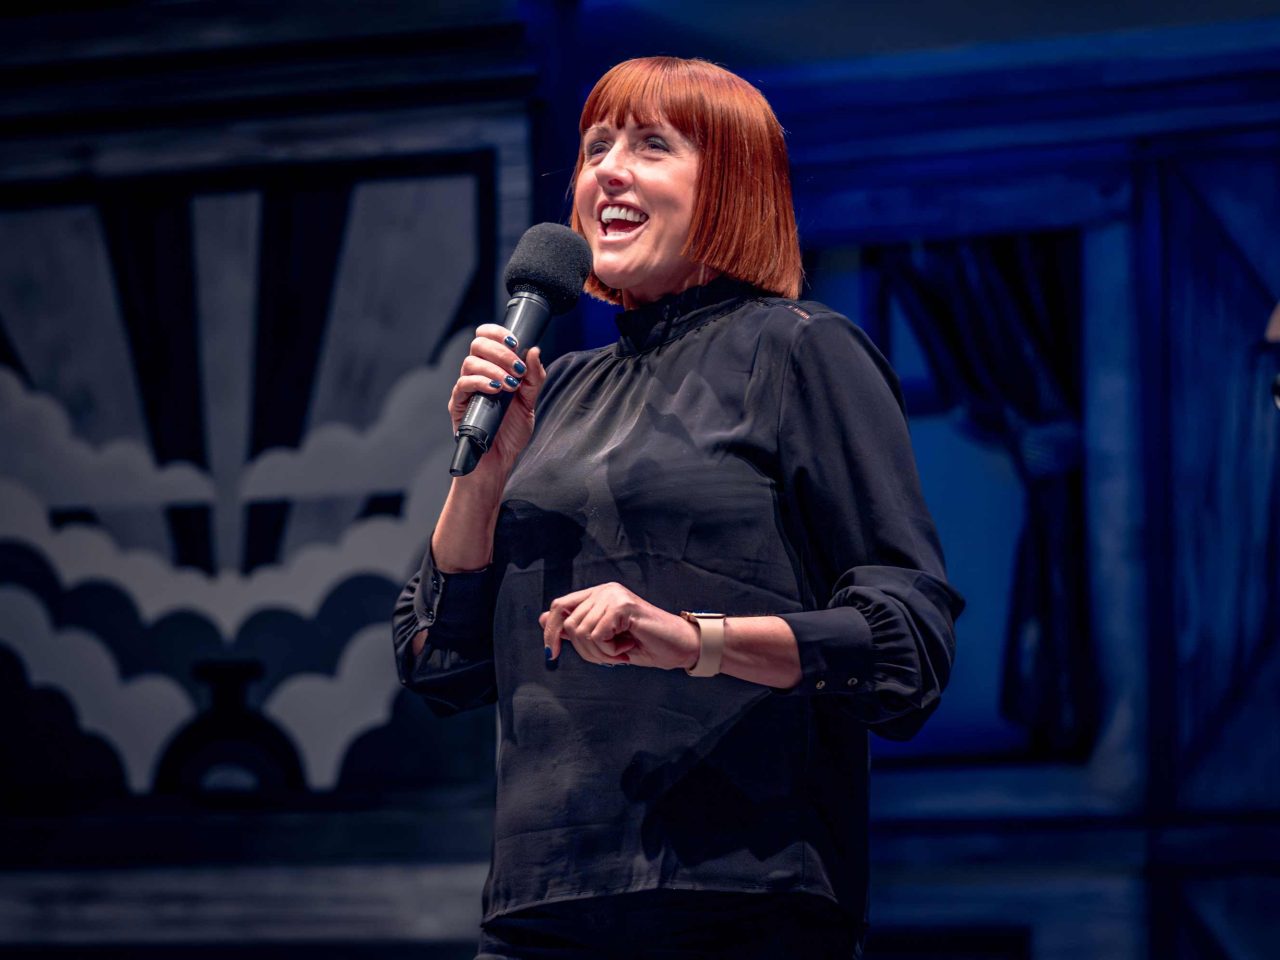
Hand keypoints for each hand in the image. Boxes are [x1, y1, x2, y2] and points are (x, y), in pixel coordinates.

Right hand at [448, 324, 546, 483]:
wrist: (499, 462)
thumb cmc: (511, 433)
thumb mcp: (529, 403)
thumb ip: (534, 378)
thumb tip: (534, 350)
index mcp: (492, 368)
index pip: (487, 338)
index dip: (498, 333)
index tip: (516, 343)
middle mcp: (477, 375)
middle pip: (477, 344)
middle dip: (500, 352)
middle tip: (517, 367)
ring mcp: (466, 389)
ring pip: (470, 362)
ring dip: (493, 369)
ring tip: (510, 385)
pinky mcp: (458, 405)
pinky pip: (463, 385)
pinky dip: (480, 382)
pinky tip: (495, 390)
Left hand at [540, 582, 701, 670]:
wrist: (679, 648)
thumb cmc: (645, 645)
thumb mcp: (603, 641)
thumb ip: (576, 628)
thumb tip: (543, 619)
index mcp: (598, 594)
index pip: (560, 606)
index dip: (551, 631)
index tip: (552, 655)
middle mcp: (604, 590)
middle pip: (568, 623)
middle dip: (585, 650)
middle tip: (610, 656)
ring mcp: (613, 595)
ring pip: (581, 632)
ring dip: (600, 653)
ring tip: (621, 651)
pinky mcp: (622, 606)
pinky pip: (597, 635)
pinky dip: (610, 651)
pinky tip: (628, 646)